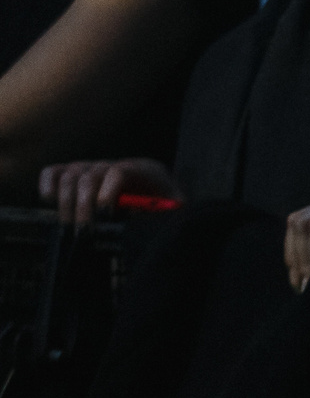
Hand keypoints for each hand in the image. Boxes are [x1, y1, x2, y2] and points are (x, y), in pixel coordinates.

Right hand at [38, 157, 178, 226]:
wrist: (158, 196)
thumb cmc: (165, 206)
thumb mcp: (174, 209)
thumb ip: (163, 212)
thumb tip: (137, 218)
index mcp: (143, 170)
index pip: (118, 171)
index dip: (107, 193)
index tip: (104, 216)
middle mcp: (114, 164)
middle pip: (89, 176)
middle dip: (82, 207)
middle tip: (83, 233)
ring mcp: (93, 168)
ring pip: (70, 175)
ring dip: (65, 203)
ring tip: (70, 227)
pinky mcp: (75, 175)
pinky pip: (54, 172)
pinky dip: (47, 185)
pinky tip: (51, 202)